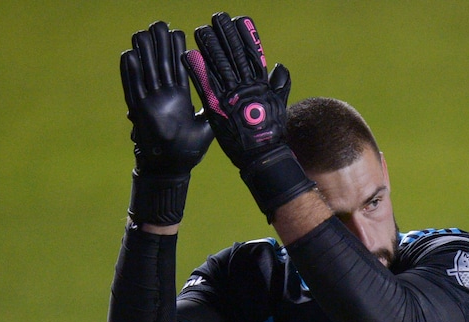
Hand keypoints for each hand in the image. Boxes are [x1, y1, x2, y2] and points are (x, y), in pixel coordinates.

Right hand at [121, 20, 212, 176]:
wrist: (172, 169)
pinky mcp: (139, 111)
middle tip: (159, 24)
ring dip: (143, 52)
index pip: (178, 68)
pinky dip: (130, 73)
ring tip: (141, 33)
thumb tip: (228, 99)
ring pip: (146, 71)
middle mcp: (164, 97)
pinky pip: (133, 88)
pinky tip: (128, 55)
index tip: (177, 33)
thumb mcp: (207, 129)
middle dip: (159, 44)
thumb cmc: (189, 152)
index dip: (176, 51)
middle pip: (160, 64)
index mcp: (180, 98)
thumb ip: (214, 112)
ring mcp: (151, 102)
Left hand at [183, 12, 314, 219]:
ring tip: (201, 31)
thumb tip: (280, 67)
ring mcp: (230, 96)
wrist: (262, 156)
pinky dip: (197, 70)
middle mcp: (245, 86)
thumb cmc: (271, 133)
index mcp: (260, 84)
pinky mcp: (216, 108)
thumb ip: (279, 85)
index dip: (244, 36)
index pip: (252, 54)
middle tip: (217, 18)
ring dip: (209, 47)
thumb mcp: (279, 105)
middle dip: (225, 35)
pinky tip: (188, 56)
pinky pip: (204, 85)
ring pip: (218, 65)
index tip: (238, 20)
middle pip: (234, 55)